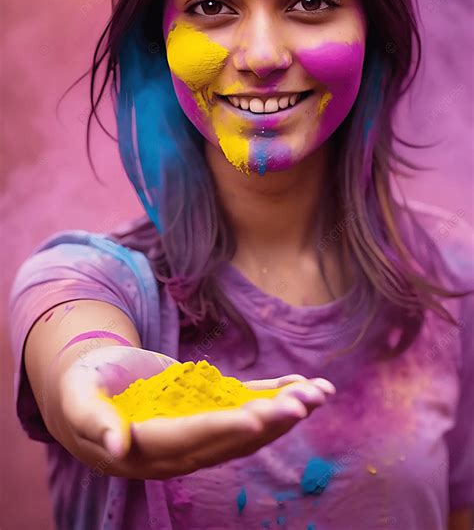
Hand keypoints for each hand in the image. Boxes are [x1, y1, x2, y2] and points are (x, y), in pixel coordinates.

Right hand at [56, 346, 334, 479]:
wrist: (92, 389)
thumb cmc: (81, 389)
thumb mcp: (77, 401)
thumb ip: (94, 422)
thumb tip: (116, 448)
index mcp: (148, 446)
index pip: (190, 438)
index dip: (222, 429)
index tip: (255, 419)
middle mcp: (181, 447)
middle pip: (230, 437)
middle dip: (269, 420)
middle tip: (304, 404)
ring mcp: (198, 429)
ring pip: (247, 425)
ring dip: (284, 410)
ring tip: (319, 394)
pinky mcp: (208, 410)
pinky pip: (246, 404)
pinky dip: (275, 394)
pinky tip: (305, 385)